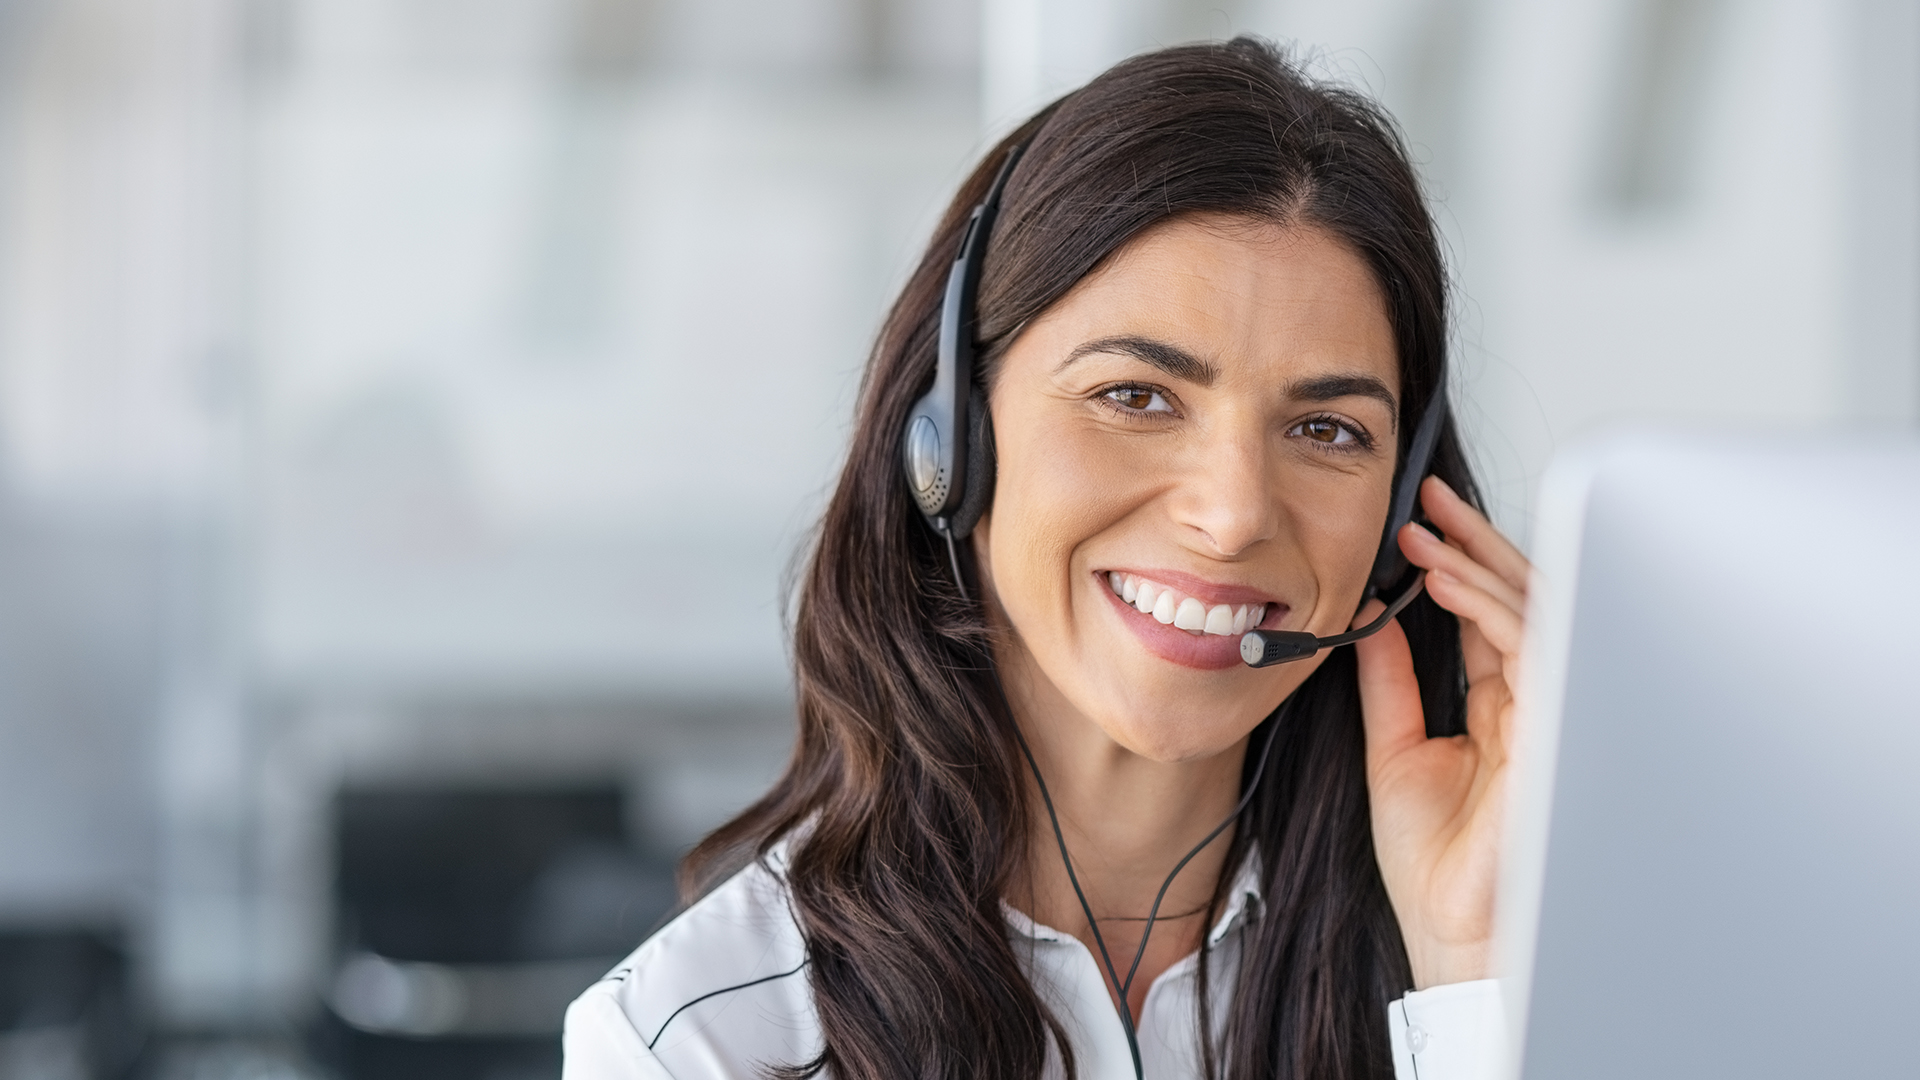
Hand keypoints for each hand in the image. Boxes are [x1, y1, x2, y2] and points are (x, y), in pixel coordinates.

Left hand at [1355, 475, 1530, 988]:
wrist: (1454, 932)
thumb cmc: (1437, 866)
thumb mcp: (1395, 748)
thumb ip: (1390, 680)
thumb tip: (1370, 619)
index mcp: (1499, 708)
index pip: (1487, 616)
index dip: (1457, 563)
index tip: (1418, 521)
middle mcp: (1531, 703)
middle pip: (1519, 601)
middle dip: (1477, 542)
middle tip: (1431, 498)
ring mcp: (1549, 714)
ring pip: (1532, 613)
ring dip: (1477, 564)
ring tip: (1428, 532)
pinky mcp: (1554, 728)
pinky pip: (1530, 646)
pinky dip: (1487, 605)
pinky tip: (1445, 580)